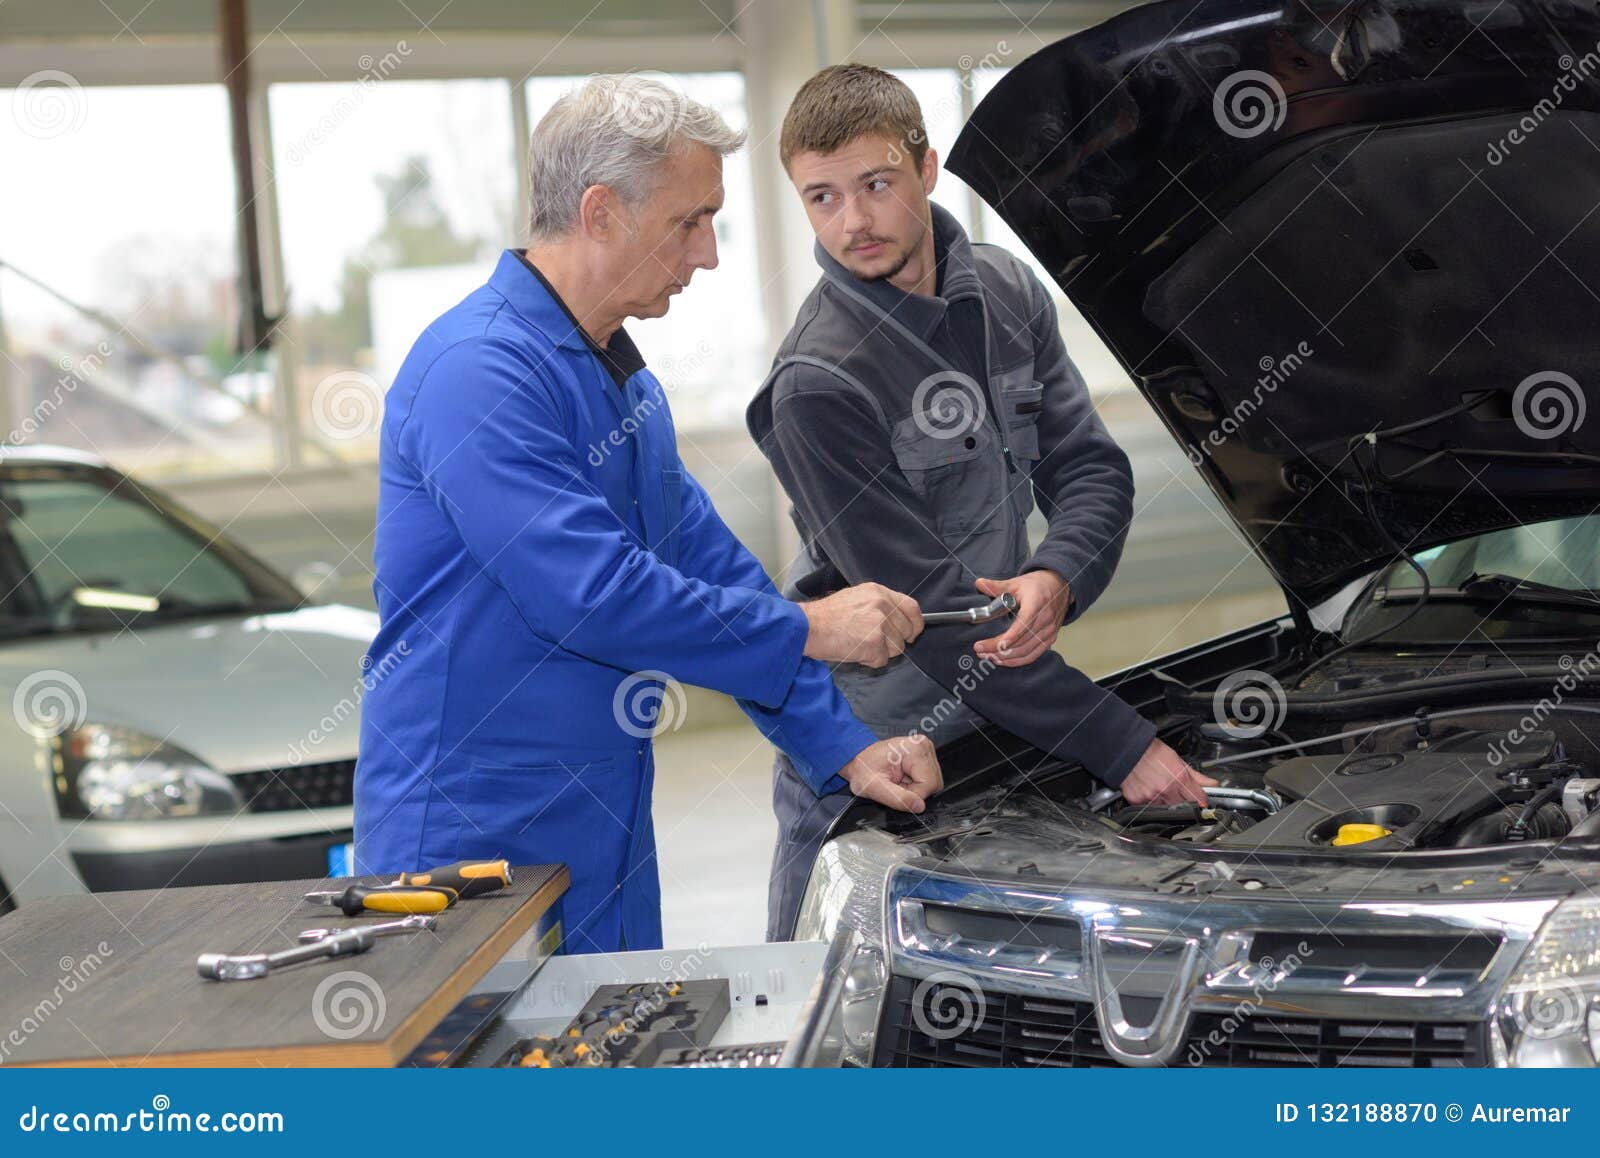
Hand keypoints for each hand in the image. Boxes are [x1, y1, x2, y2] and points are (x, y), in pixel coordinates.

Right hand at [801, 583, 922, 667]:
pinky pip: (882, 660)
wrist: (808, 627)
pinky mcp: (874, 643)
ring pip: (896, 648)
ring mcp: (880, 624)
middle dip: (894, 642)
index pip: (912, 607)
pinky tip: (854, 651)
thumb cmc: (825, 617)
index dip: (915, 623)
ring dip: (880, 652)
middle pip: (906, 631)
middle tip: (873, 642)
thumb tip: (896, 621)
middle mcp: (882, 605)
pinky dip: (869, 661)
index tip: (912, 633)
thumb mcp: (855, 598)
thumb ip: (878, 606)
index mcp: (878, 592)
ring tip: (858, 644)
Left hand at [840, 734, 942, 812]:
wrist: (857, 759)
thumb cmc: (862, 768)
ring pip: (932, 783)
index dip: (913, 795)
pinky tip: (902, 778)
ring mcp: (925, 750)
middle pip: (934, 783)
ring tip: (897, 781)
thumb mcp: (874, 788)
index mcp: (915, 749)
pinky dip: (915, 783)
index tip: (896, 790)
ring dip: (915, 788)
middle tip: (896, 786)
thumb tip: (919, 806)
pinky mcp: (923, 756)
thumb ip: (897, 799)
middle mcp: (923, 746)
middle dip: (914, 791)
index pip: (929, 784)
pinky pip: (927, 779)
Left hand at [971, 571, 1071, 666]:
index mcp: (1037, 603)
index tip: (993, 645)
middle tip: (979, 649)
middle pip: (1021, 641)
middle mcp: (1046, 620)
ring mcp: (1049, 631)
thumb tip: (979, 584)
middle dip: (998, 649)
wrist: (1060, 586)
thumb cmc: (1037, 585)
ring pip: (1026, 652)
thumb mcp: (1016, 583)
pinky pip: (1033, 655)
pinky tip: (1002, 660)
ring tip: (987, 656)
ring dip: (1005, 657)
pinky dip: (1017, 661)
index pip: (1024, 624)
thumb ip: (997, 586)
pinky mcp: (1050, 639)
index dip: (1009, 637)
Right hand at [1119, 738, 1218, 805]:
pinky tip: (1149, 791)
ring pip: (1166, 809)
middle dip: (1185, 801)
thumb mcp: (1178, 760)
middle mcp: (1166, 789)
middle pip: (1184, 806)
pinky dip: (1151, 802)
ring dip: (1167, 803)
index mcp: (1179, 778)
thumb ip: (1196, 775)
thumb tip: (1212, 783)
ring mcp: (1151, 797)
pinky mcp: (1138, 800)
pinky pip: (1149, 807)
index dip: (1202, 800)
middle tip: (1178, 791)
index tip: (1200, 799)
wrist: (1128, 749)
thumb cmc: (1151, 751)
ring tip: (1161, 789)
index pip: (1199, 799)